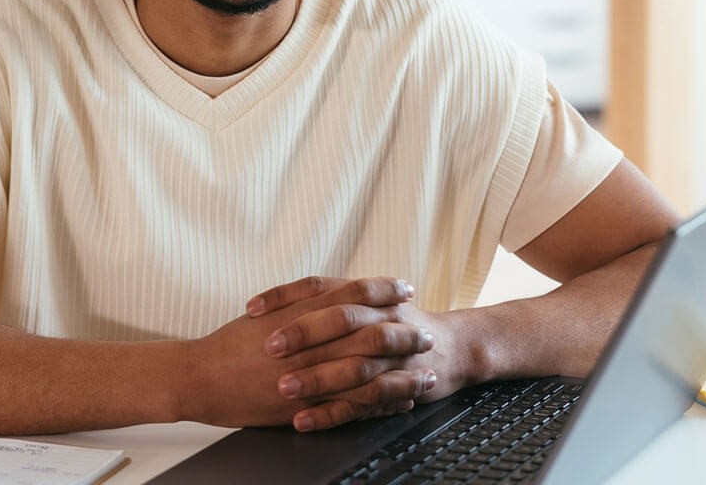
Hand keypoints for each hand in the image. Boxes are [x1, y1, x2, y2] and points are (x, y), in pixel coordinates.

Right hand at [183, 277, 432, 428]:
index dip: (383, 289)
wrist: (200, 377)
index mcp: (301, 313)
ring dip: (400, 374)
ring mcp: (310, 375)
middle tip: (425, 331)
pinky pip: (353, 406)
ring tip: (425, 375)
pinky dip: (379, 404)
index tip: (404, 288)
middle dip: (402, 332)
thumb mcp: (266, 313)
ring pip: (369, 373)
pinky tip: (397, 404)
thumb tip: (329, 293)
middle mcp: (309, 342)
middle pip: (370, 333)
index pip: (353, 294)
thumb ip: (299, 301)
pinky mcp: (307, 405)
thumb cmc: (228, 345)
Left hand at [250, 276, 471, 430]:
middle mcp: (382, 317)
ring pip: (355, 363)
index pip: (320, 286)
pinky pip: (364, 402)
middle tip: (269, 347)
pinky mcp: (398, 386)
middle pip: (342, 318)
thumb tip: (272, 305)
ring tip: (283, 387)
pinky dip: (331, 413)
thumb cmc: (397, 323)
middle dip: (304, 333)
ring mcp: (393, 354)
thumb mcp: (366, 302)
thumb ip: (327, 300)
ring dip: (317, 376)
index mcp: (367, 294)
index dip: (285, 296)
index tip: (252, 310)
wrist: (453, 348)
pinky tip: (303, 420)